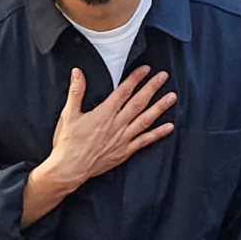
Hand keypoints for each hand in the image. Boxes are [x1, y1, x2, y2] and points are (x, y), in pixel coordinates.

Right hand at [24, 66, 175, 222]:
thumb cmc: (68, 144)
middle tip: (163, 77)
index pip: (123, 92)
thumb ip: (76, 92)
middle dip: (152, 88)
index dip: (135, 78)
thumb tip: (77, 73)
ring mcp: (123, 139)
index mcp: (104, 114)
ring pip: (145, 120)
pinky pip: (145, 141)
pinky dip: (158, 134)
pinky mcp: (124, 151)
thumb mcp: (68, 115)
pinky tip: (169, 127)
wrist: (69, 170)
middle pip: (138, 102)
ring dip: (160, 107)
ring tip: (172, 97)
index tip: (145, 69)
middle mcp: (116, 125)